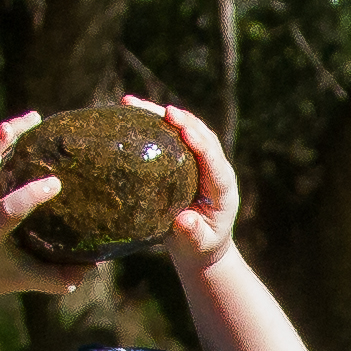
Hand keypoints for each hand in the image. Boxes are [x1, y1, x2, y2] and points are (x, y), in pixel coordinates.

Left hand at [0, 118, 110, 303]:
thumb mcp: (24, 279)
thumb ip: (57, 278)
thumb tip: (95, 267)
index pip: (8, 211)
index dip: (30, 196)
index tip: (55, 184)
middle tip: (15, 126)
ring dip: (4, 136)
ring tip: (33, 118)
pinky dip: (3, 144)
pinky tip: (26, 129)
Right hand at [135, 95, 242, 266]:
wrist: (200, 246)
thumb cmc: (200, 247)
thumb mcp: (198, 246)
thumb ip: (193, 235)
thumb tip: (184, 220)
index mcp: (222, 188)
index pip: (214, 161)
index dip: (201, 144)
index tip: (185, 130)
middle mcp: (214, 168)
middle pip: (202, 136)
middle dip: (182, 121)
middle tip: (162, 110)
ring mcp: (199, 161)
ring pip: (185, 129)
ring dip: (161, 115)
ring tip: (131, 103)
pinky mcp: (183, 159)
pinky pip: (170, 136)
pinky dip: (152, 123)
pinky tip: (128, 113)